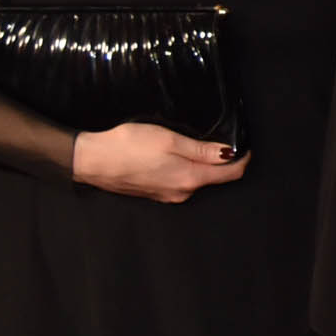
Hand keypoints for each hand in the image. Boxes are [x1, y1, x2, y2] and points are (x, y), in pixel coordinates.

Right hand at [71, 123, 246, 201]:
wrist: (90, 161)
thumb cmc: (128, 146)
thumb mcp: (169, 140)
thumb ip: (202, 149)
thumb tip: (229, 154)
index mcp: (190, 179)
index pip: (230, 174)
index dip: (242, 159)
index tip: (245, 145)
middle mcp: (182, 193)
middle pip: (214, 178)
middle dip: (223, 162)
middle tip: (222, 140)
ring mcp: (168, 196)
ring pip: (196, 181)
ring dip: (202, 166)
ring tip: (198, 146)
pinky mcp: (155, 194)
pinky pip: (180, 182)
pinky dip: (186, 170)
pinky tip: (175, 157)